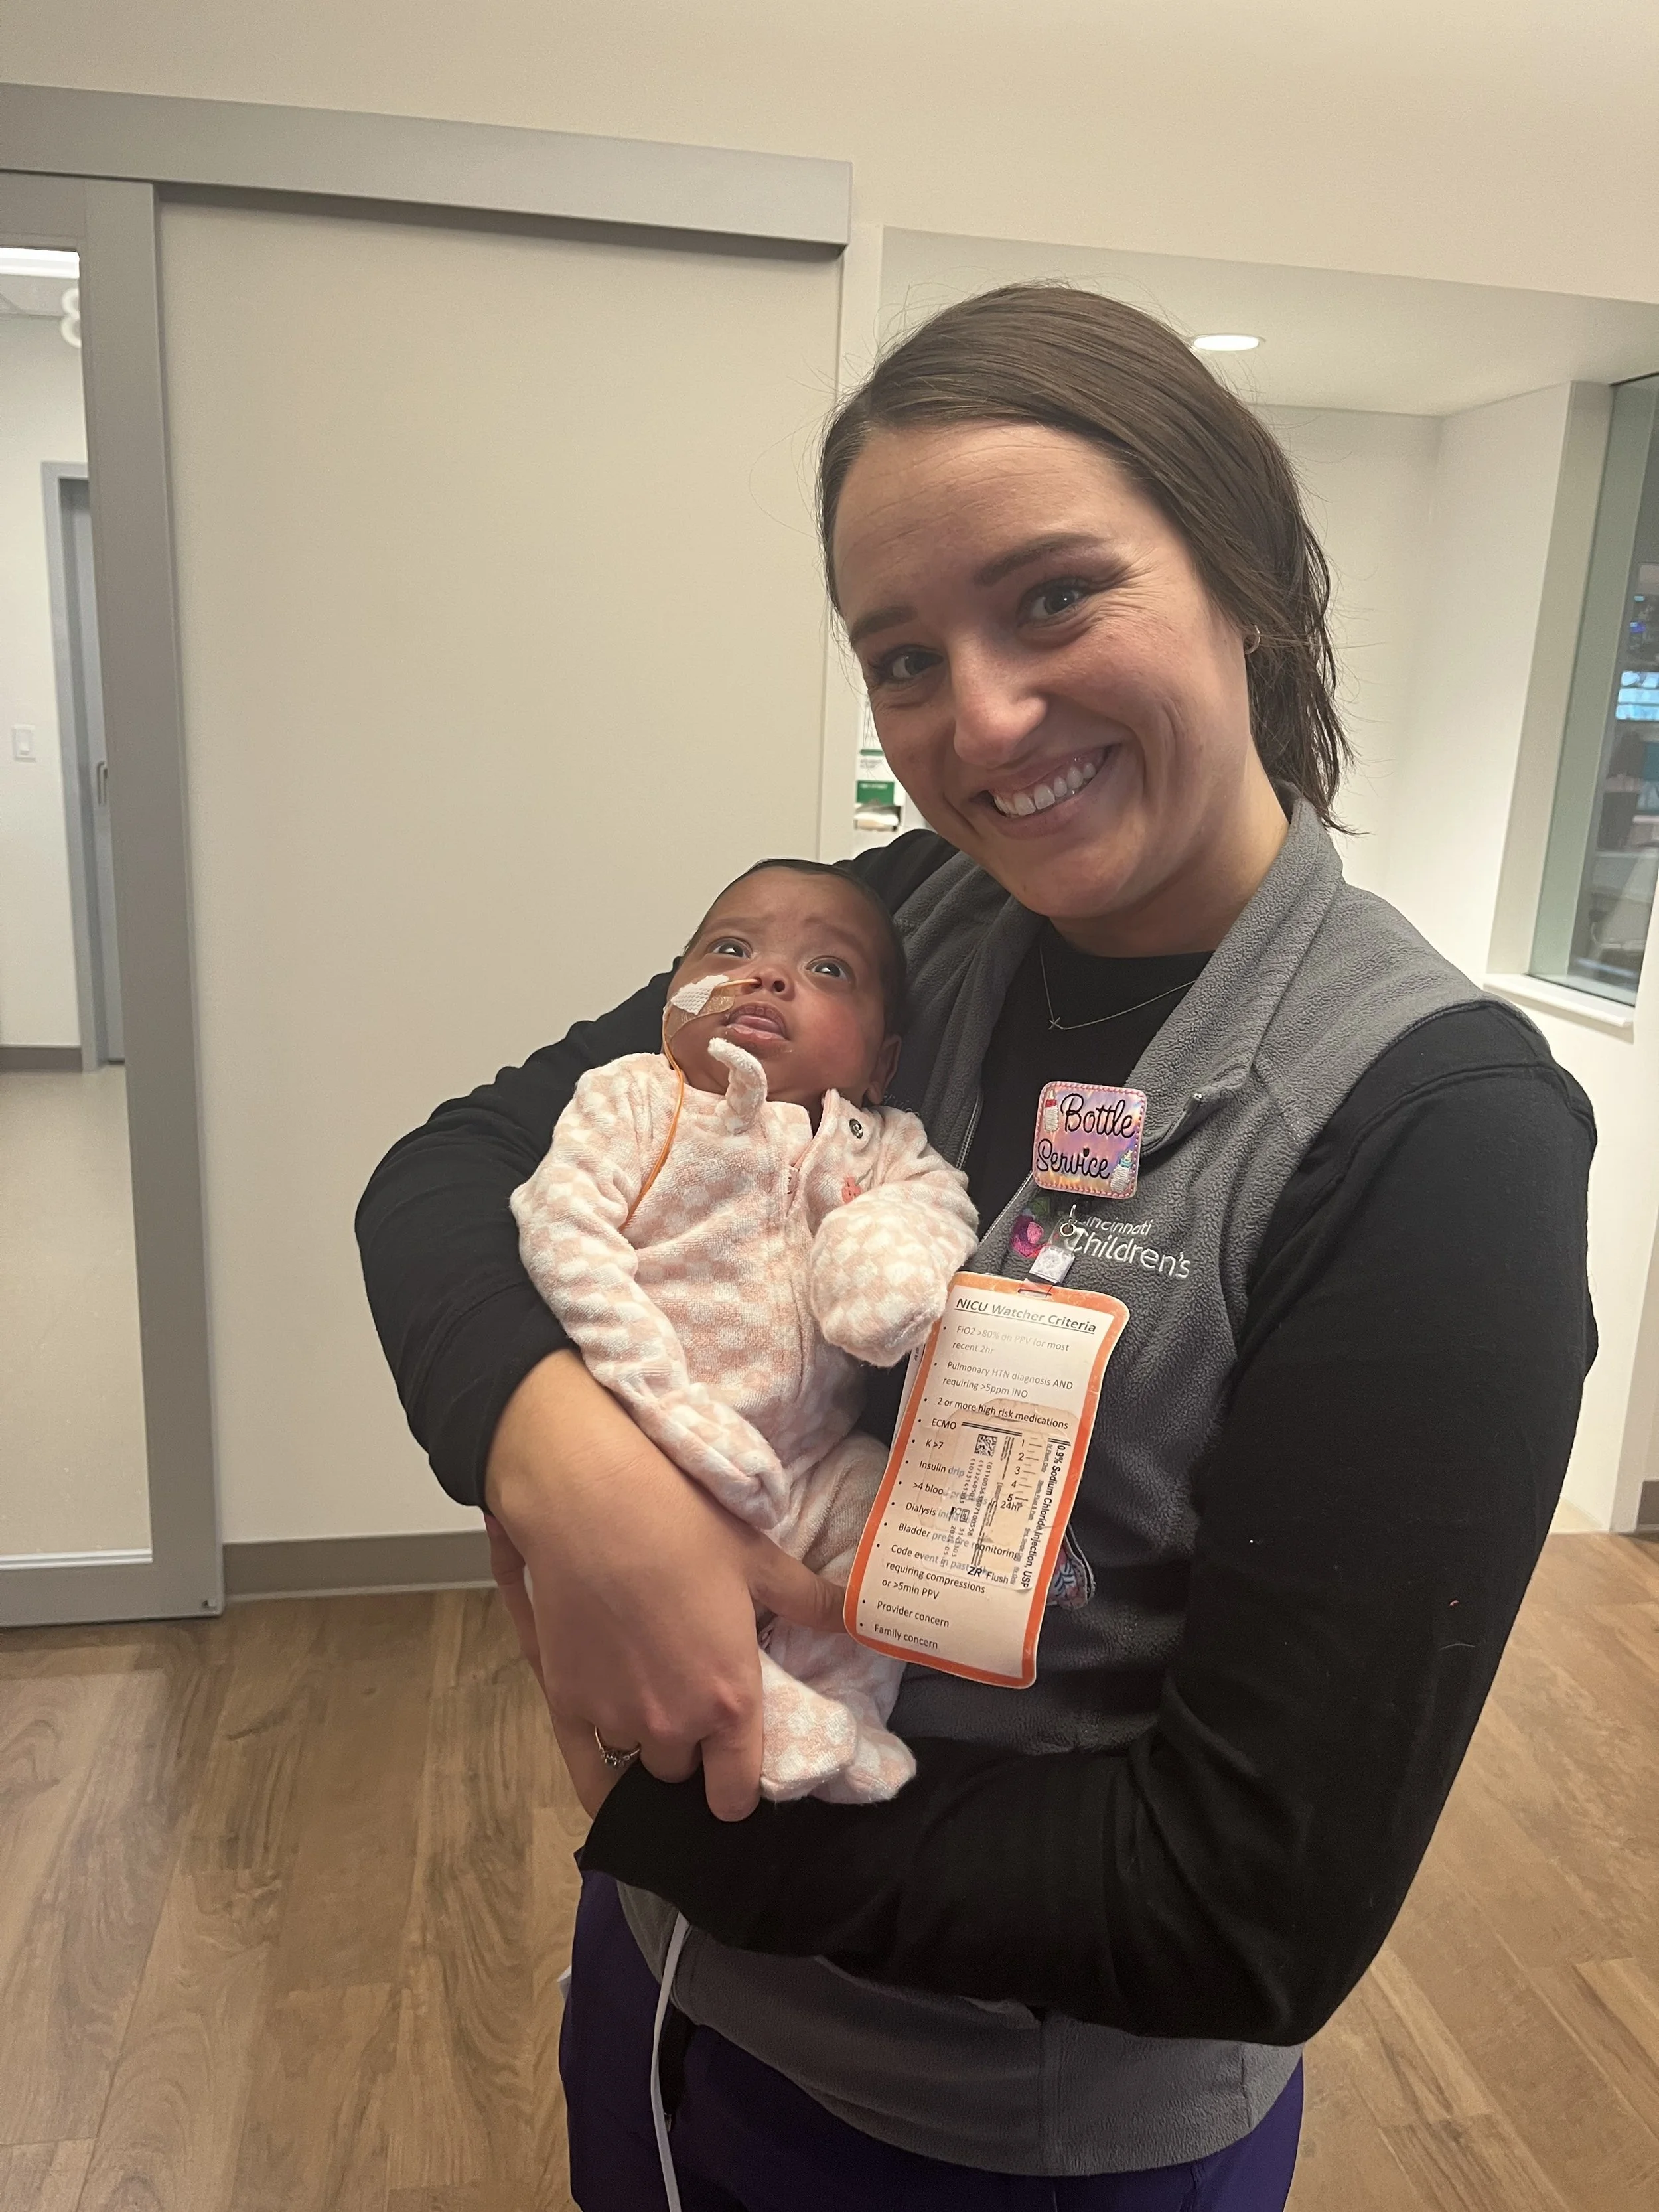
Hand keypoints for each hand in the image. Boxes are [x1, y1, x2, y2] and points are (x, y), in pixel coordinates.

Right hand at [484, 1350, 845, 1820]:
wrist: (590, 1502)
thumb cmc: (683, 1525)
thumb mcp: (758, 1559)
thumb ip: (809, 1601)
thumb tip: (858, 1617)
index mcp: (730, 1702)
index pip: (736, 1796)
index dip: (737, 1785)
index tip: (735, 1765)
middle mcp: (674, 1727)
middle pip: (685, 1774)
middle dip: (691, 1747)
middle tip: (689, 1697)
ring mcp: (615, 1721)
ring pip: (638, 1765)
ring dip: (647, 1743)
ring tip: (647, 1699)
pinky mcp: (565, 1705)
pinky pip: (585, 1775)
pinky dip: (600, 1775)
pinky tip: (608, 1761)